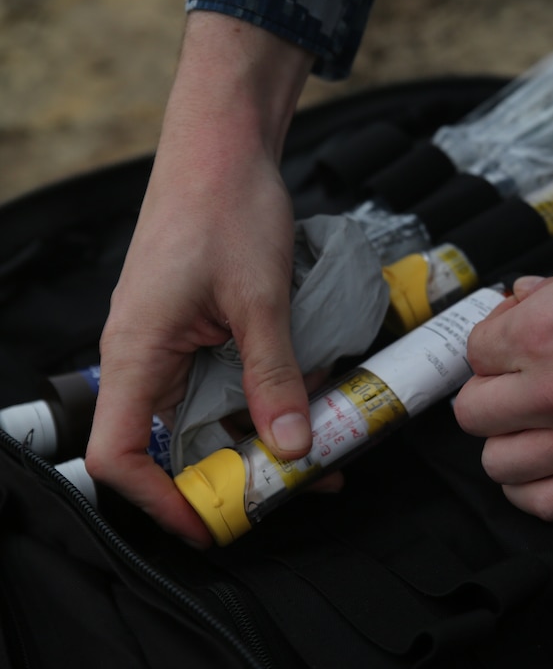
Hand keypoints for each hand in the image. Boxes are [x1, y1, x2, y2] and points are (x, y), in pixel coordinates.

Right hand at [85, 13, 315, 547]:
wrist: (225, 146)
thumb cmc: (226, 208)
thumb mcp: (261, 300)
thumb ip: (274, 377)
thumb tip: (291, 447)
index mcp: (135, 352)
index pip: (119, 453)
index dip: (158, 499)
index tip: (211, 521)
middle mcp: (144, 355)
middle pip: (169, 442)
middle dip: (226, 475)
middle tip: (286, 494)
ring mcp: (171, 343)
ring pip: (205, 414)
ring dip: (254, 439)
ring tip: (317, 457)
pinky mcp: (200, 329)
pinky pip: (224, 382)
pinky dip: (262, 401)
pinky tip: (310, 409)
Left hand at [454, 214, 552, 520]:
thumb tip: (523, 298)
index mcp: (548, 326)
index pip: (474, 350)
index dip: (495, 338)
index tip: (521, 334)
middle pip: (474, 412)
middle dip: (492, 389)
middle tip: (522, 376)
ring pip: (498, 464)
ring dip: (508, 441)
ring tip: (536, 420)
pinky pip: (544, 505)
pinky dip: (534, 488)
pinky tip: (552, 460)